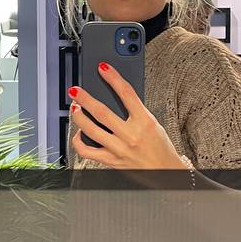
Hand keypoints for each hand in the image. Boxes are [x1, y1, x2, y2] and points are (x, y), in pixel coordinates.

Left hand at [69, 62, 187, 169]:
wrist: (166, 173)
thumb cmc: (160, 148)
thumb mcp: (154, 124)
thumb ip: (136, 112)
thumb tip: (116, 96)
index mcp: (145, 122)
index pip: (127, 94)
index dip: (113, 78)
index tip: (103, 68)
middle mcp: (131, 135)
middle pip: (102, 112)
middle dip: (85, 98)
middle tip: (75, 90)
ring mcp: (119, 149)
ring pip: (91, 130)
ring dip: (78, 117)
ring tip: (74, 108)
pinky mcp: (111, 161)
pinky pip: (88, 152)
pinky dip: (79, 141)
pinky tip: (78, 133)